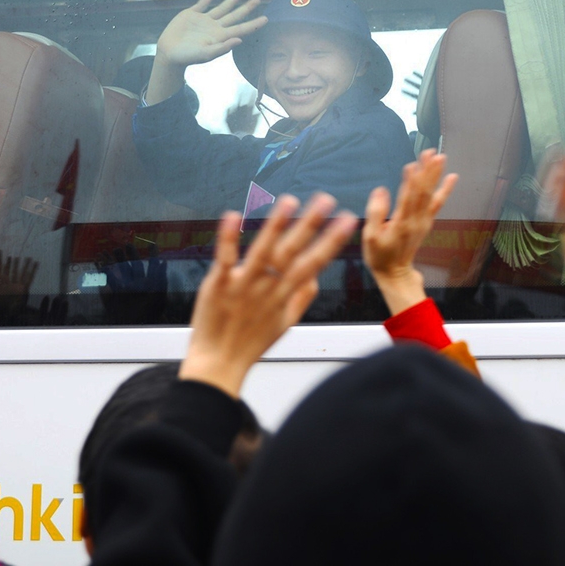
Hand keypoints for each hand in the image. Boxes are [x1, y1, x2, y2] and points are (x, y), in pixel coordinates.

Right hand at [145, 0, 266, 104]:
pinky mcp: (192, 14)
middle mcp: (215, 27)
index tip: (266, 18)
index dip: (254, 24)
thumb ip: (222, 47)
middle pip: (234, 15)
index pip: (241, 28)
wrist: (169, 53)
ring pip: (222, 7)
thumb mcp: (206, 54)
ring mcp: (204, 20)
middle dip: (246, 7)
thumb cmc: (188, 56)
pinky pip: (202, 4)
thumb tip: (240, 40)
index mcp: (220, 36)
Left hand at [179, 194, 357, 397]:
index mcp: (284, 296)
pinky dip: (228, 237)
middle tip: (327, 200)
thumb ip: (301, 298)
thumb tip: (316, 276)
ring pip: (263, 251)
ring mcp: (242, 285)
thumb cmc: (249, 344)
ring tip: (289, 200)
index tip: (348, 221)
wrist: (217, 365)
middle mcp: (267, 288)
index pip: (314, 263)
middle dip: (311, 225)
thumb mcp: (284, 324)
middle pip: (293, 253)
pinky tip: (233, 215)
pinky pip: (225, 258)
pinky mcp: (218, 284)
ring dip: (276, 225)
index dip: (332, 241)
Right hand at [363, 149, 457, 314]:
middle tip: (430, 152)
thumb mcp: (370, 237)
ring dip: (435, 175)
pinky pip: (438, 203)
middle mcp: (416, 220)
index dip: (411, 180)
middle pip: (423, 191)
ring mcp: (423, 221)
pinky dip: (446, 190)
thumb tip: (381, 190)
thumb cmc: (380, 256)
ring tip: (440, 157)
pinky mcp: (426, 222)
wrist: (396, 274)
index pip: (407, 197)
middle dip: (427, 171)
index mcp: (401, 223)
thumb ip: (376, 213)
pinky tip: (451, 177)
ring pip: (431, 194)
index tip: (413, 164)